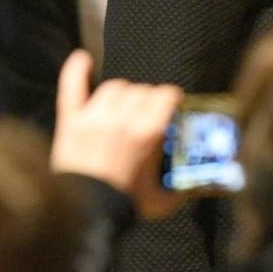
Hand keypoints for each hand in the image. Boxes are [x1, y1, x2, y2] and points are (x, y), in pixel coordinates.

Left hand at [52, 49, 183, 219]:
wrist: (86, 212)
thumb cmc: (125, 206)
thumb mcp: (163, 198)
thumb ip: (183, 187)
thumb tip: (200, 184)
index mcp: (147, 134)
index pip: (166, 96)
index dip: (171, 98)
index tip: (172, 105)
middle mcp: (122, 120)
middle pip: (141, 90)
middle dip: (148, 99)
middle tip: (147, 114)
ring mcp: (94, 118)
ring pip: (114, 88)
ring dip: (123, 93)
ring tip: (124, 105)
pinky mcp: (71, 122)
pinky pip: (73, 86)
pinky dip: (77, 70)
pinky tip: (83, 58)